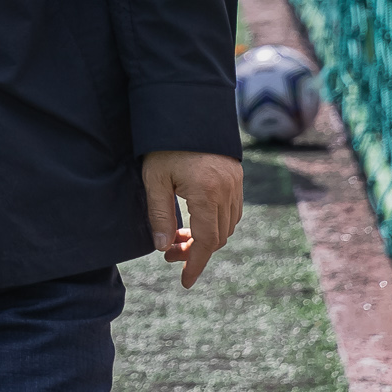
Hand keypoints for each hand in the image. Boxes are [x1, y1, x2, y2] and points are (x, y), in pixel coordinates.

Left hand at [142, 149, 242, 286]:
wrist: (186, 109)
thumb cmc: (164, 144)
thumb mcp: (154, 179)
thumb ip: (159, 215)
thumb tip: (162, 247)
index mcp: (206, 194)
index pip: (206, 242)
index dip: (195, 264)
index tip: (185, 282)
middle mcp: (227, 191)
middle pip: (217, 237)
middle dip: (195, 251)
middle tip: (169, 253)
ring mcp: (235, 184)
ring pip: (227, 226)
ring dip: (206, 238)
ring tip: (178, 238)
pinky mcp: (236, 176)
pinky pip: (232, 211)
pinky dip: (216, 223)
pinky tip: (195, 221)